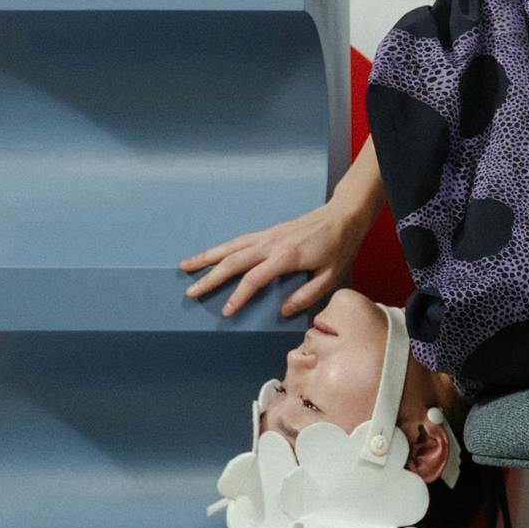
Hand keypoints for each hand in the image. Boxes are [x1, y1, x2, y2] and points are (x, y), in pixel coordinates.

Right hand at [182, 200, 358, 318]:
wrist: (343, 216)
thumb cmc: (339, 247)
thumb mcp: (330, 276)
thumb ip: (307, 295)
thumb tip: (283, 312)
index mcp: (286, 257)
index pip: (254, 279)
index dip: (238, 297)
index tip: (225, 311)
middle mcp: (271, 243)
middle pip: (233, 261)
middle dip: (210, 277)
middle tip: (191, 292)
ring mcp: (268, 235)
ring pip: (230, 246)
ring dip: (206, 257)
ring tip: (185, 267)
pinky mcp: (269, 231)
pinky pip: (239, 240)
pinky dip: (221, 248)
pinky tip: (210, 255)